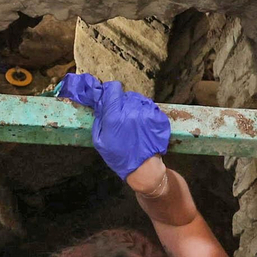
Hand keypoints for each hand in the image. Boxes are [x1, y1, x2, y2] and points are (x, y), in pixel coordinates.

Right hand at [55, 72, 170, 179]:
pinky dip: (145, 113)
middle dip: (121, 103)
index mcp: (114, 117)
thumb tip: (100, 104)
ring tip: (133, 123)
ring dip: (134, 107)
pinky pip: (149, 107)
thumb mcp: (99, 141)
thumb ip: (99, 119)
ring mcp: (146, 113)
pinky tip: (143, 126)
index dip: (110, 92)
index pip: (113, 89)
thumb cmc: (119, 157)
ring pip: (138, 100)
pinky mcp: (158, 116)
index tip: (110, 99)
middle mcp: (131, 111)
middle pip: (125, 95)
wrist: (144, 168)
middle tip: (121, 117)